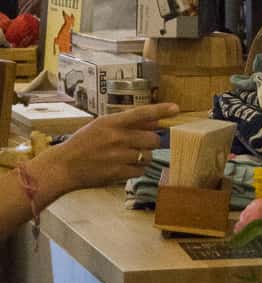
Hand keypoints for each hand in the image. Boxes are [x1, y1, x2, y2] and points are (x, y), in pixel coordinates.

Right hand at [37, 102, 178, 197]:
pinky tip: (125, 166)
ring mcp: (118, 157)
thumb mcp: (102, 125)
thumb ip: (128, 122)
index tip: (176, 109)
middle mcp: (117, 138)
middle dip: (151, 141)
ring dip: (144, 156)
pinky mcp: (117, 173)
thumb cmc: (83, 143)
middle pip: (152, 139)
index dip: (161, 110)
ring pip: (148, 156)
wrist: (64, 167)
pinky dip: (137, 169)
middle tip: (142, 143)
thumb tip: (154, 121)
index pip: (142, 113)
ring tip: (129, 155)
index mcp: (112, 122)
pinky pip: (140, 170)